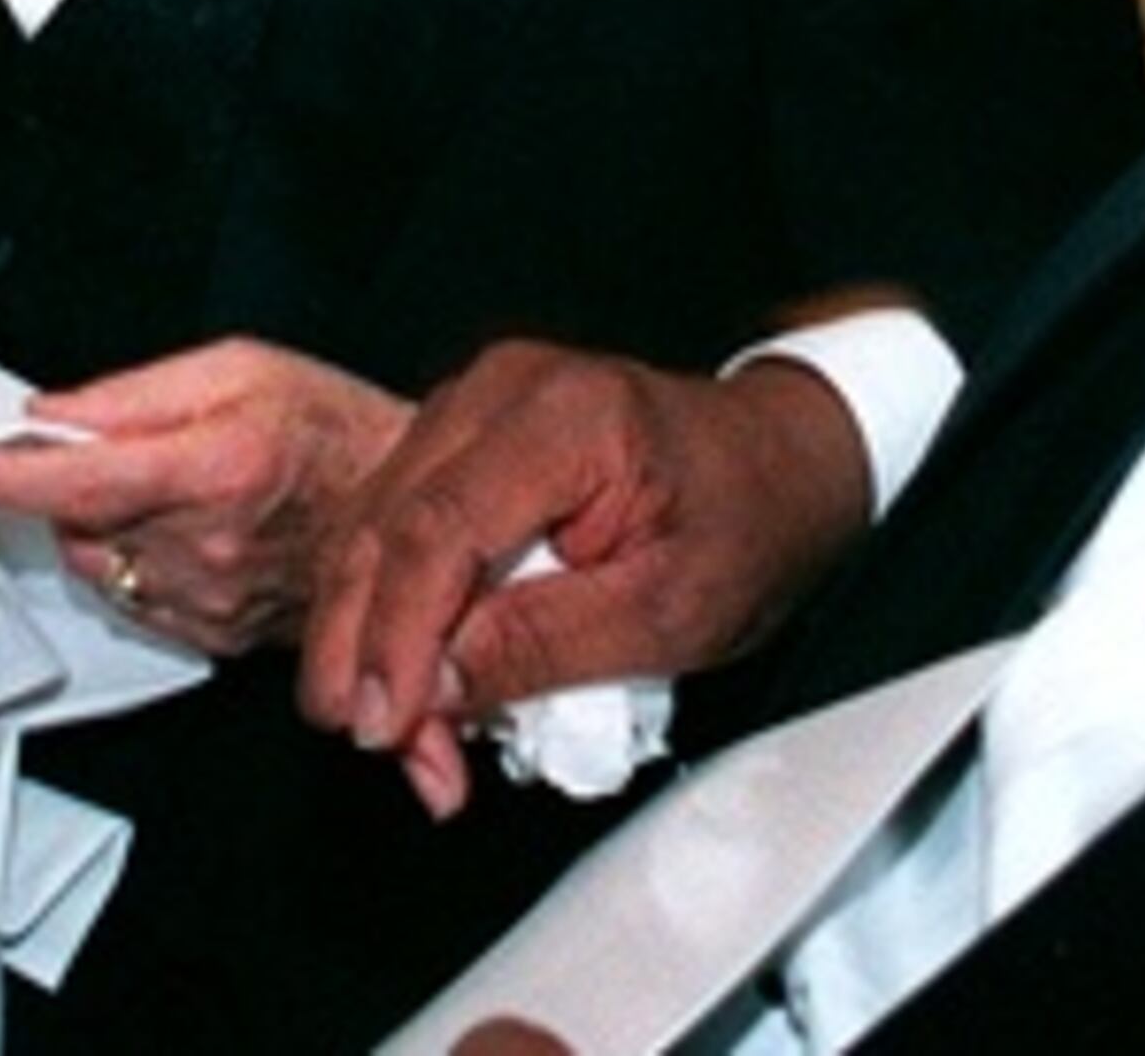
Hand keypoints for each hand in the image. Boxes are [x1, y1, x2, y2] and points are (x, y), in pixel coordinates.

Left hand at [0, 338, 409, 657]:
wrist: (409, 511)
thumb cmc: (335, 428)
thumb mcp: (241, 367)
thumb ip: (136, 393)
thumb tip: (52, 413)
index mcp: (214, 468)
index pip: (76, 482)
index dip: (4, 473)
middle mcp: (207, 547)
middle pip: (75, 526)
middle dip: (71, 488)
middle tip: (115, 448)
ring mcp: (211, 603)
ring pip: (99, 566)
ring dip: (107, 529)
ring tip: (171, 488)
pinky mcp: (216, 638)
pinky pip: (136, 599)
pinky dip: (141, 564)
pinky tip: (191, 532)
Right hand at [302, 342, 871, 817]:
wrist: (778, 460)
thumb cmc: (748, 520)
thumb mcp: (674, 611)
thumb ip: (548, 645)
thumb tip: (437, 689)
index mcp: (564, 416)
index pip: (437, 529)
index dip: (396, 637)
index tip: (387, 727)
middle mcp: (498, 391)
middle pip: (383, 528)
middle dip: (366, 655)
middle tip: (391, 752)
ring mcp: (470, 407)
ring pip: (370, 532)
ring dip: (370, 645)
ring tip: (414, 742)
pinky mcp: (458, 438)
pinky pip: (395, 528)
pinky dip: (393, 614)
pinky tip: (419, 687)